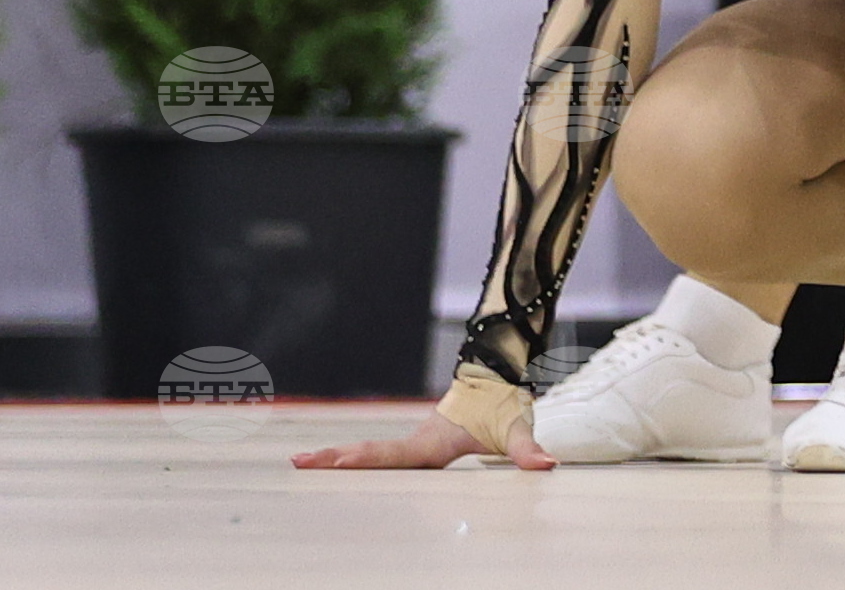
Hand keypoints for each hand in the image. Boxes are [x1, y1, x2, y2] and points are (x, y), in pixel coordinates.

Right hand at [292, 400, 549, 471]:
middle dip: (334, 458)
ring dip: (337, 458)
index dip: (364, 460)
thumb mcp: (517, 429)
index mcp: (433, 443)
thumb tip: (547, 465)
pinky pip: (380, 456)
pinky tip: (337, 468)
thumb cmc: (505, 405)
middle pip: (369, 453)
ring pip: (371, 453)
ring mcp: (414, 442)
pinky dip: (355, 460)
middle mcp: (417, 441)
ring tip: (301, 464)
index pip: (392, 455)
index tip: (334, 461)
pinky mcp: (417, 444)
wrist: (498, 377)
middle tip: (297, 463)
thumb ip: (530, 451)